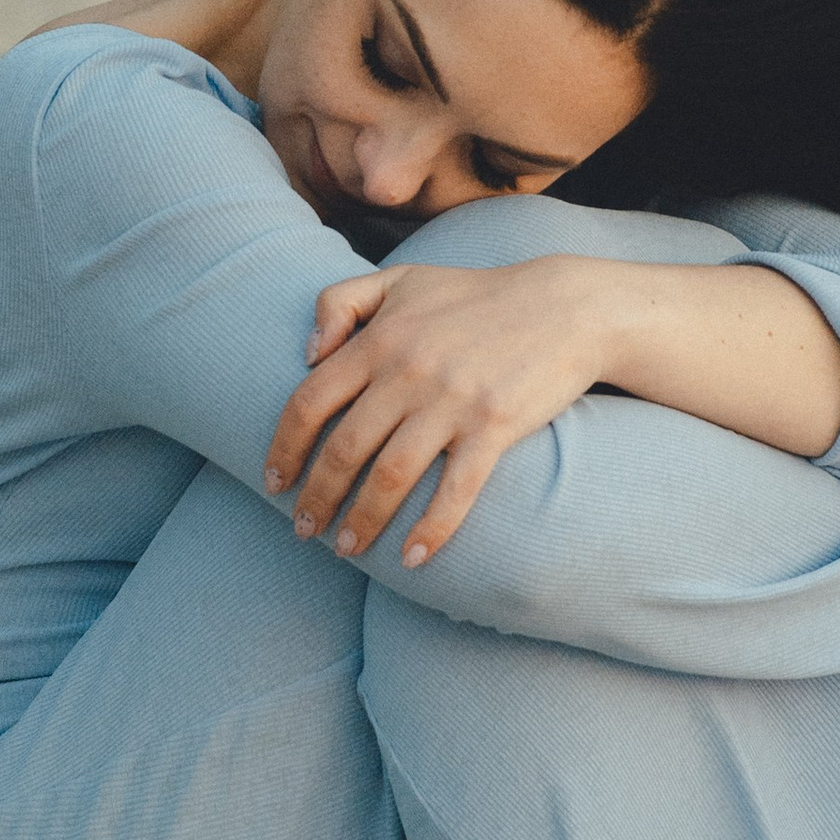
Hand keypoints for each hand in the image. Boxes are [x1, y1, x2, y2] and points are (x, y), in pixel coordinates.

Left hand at [262, 257, 612, 567]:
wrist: (565, 307)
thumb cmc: (476, 297)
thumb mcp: (402, 280)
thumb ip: (341, 302)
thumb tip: (307, 357)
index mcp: (380, 339)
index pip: (310, 402)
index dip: (285, 447)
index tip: (274, 482)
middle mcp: (408, 372)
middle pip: (344, 449)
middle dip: (317, 497)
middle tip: (305, 531)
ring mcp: (451, 402)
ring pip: (390, 477)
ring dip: (362, 521)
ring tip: (347, 549)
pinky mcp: (493, 427)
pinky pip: (455, 491)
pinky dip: (431, 530)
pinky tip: (414, 559)